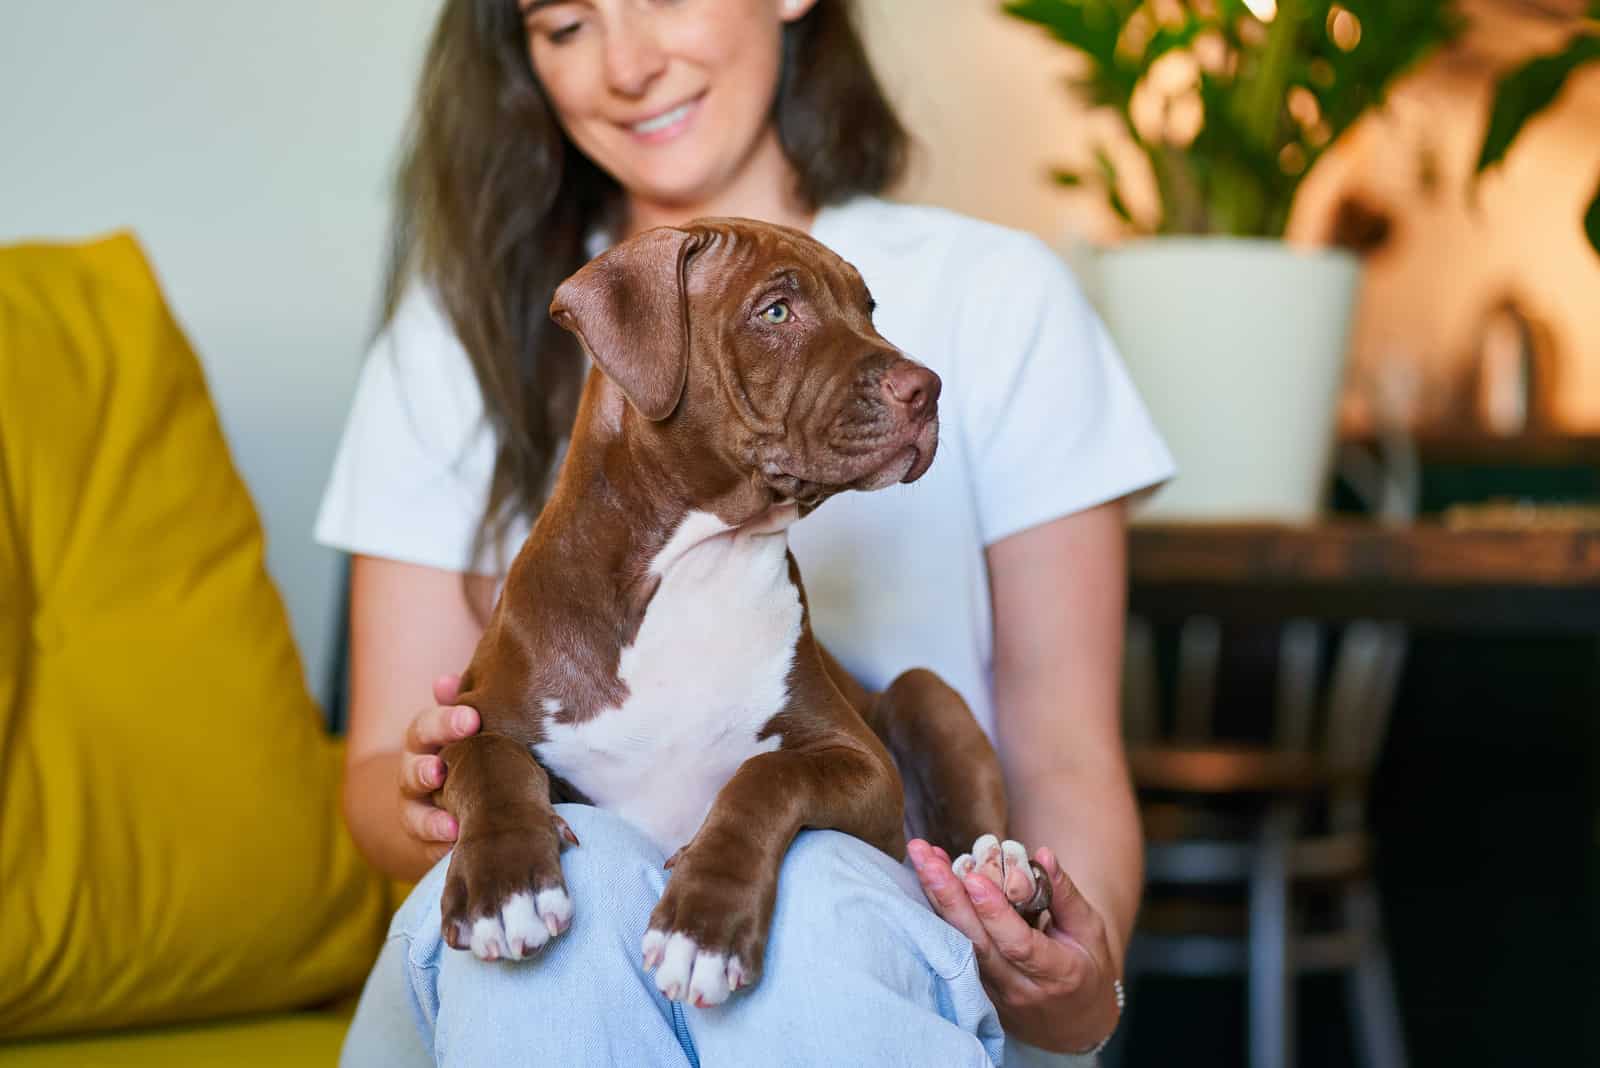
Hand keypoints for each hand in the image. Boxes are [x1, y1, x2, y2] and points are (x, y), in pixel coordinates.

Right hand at [400, 674, 479, 863]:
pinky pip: (429, 850)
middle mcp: (414, 773)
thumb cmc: (467, 746)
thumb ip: (460, 704)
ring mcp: (416, 810)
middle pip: (414, 769)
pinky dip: (442, 852)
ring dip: (431, 821)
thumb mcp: (464, 723)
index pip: (427, 726)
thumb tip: (447, 680)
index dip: (445, 722)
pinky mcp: (425, 843)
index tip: (471, 718)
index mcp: (425, 739)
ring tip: (452, 826)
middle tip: (440, 771)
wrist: (442, 795)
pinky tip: (459, 852)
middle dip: (425, 770)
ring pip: (415, 816)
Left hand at [907, 838, 1120, 1053]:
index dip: (995, 913)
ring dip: (936, 901)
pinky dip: (937, 913)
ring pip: (958, 946)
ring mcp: (993, 994)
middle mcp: (1019, 987)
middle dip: (949, 898)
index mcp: (1057, 974)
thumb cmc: (1086, 969)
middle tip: (928, 860)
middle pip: (977, 944)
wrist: (1074, 1024)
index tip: (975, 879)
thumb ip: (1065, 894)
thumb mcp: (1089, 930)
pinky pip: (952, 950)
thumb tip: (1042, 854)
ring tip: (921, 860)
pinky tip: (926, 880)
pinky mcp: (975, 992)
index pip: (1019, 945)